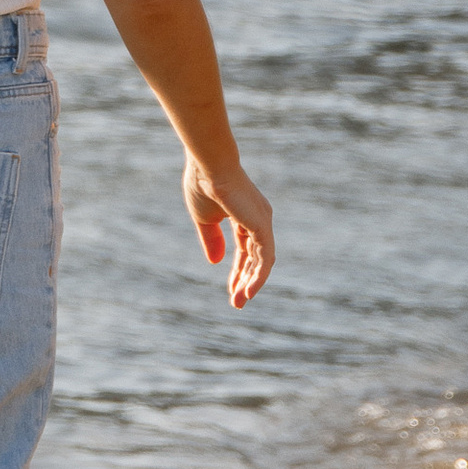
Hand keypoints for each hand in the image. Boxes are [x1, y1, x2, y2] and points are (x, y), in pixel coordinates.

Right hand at [185, 157, 273, 309]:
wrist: (207, 165)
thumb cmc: (202, 184)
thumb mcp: (204, 219)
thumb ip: (211, 240)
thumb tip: (215, 263)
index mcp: (245, 216)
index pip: (246, 250)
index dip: (238, 271)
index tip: (231, 290)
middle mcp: (258, 219)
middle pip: (255, 258)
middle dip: (245, 281)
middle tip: (236, 303)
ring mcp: (262, 222)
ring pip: (262, 261)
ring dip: (251, 283)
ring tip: (239, 302)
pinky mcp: (262, 225)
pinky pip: (265, 258)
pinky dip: (258, 276)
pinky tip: (249, 291)